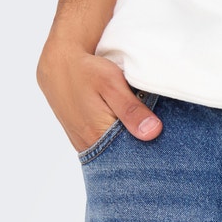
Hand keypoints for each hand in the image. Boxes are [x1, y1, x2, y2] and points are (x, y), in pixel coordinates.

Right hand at [36, 39, 162, 152]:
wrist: (58, 63)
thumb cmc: (86, 70)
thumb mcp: (111, 83)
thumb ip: (131, 109)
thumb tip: (153, 132)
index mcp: (98, 137)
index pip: (132, 158)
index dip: (150, 153)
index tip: (164, 145)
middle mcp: (90, 146)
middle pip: (123, 158)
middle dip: (141, 150)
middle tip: (156, 136)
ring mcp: (85, 144)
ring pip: (114, 153)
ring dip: (129, 145)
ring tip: (142, 132)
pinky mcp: (82, 139)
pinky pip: (105, 148)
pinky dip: (117, 142)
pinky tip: (126, 130)